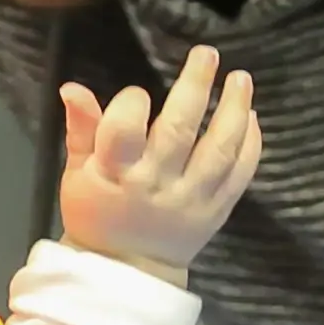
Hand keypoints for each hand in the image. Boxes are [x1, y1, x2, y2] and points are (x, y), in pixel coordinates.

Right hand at [59, 44, 260, 277]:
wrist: (126, 270)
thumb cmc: (97, 213)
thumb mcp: (76, 174)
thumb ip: (81, 129)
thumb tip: (72, 87)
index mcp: (115, 175)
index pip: (124, 129)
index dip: (131, 102)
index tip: (137, 94)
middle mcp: (156, 185)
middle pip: (179, 130)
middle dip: (195, 86)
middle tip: (206, 54)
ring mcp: (191, 199)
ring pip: (219, 149)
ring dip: (234, 110)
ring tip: (241, 79)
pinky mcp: (216, 211)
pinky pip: (239, 175)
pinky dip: (250, 145)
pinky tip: (251, 117)